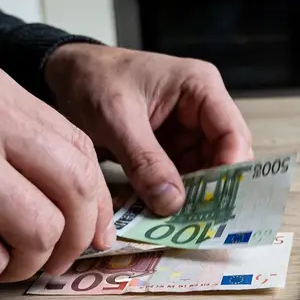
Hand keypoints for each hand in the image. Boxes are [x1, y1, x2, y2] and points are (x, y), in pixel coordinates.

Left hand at [44, 45, 252, 214]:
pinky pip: (182, 177)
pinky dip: (173, 196)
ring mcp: (188, 130)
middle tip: (199, 223)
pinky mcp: (172, 148)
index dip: (231, 170)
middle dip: (213, 189)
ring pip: (205, 172)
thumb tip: (173, 204)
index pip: (233, 133)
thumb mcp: (117, 119)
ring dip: (193, 197)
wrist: (66, 74)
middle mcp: (203, 109)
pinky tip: (163, 216)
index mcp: (201, 87)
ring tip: (180, 225)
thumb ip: (145, 161)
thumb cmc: (93, 80)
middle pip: (225, 156)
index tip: (215, 203)